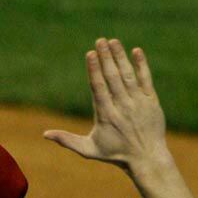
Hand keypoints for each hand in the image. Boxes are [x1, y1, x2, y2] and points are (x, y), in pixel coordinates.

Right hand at [44, 38, 166, 171]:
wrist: (146, 157)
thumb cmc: (114, 153)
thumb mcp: (88, 150)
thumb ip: (67, 141)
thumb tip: (45, 134)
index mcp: (106, 116)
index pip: (99, 89)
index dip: (94, 70)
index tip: (90, 54)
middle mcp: (122, 106)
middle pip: (112, 78)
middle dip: (106, 58)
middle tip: (100, 40)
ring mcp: (138, 102)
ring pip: (128, 75)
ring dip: (120, 57)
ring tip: (113, 41)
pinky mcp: (152, 100)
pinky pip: (146, 79)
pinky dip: (141, 65)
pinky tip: (136, 51)